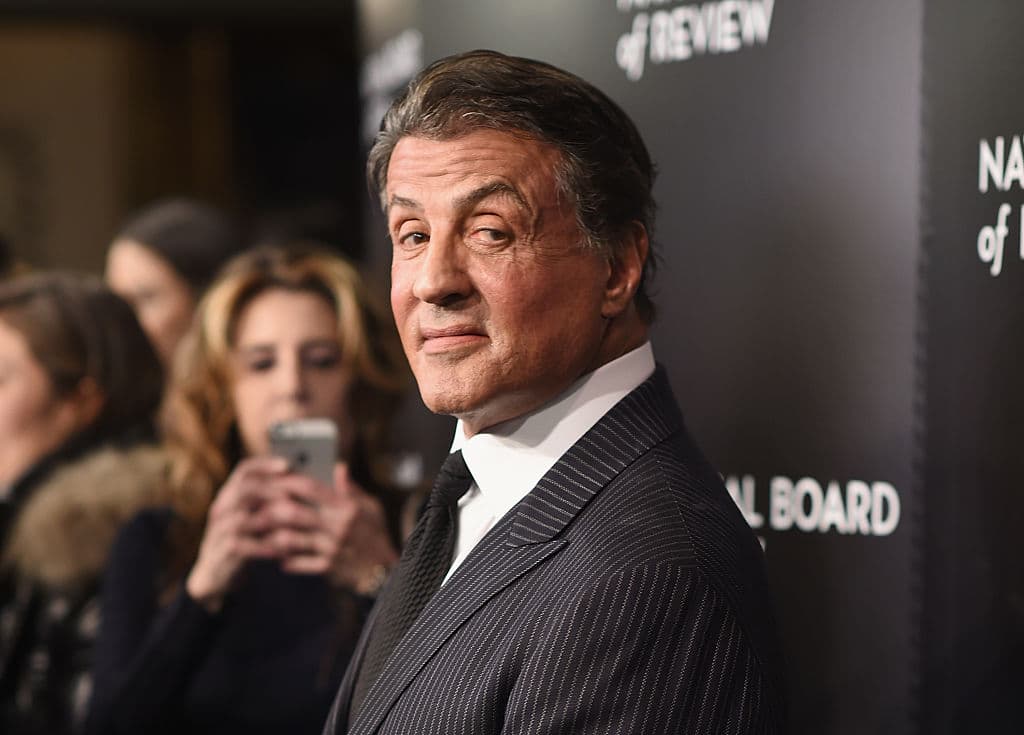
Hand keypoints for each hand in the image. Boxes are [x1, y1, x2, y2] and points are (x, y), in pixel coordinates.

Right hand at [185, 456, 291, 611]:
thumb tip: (306, 482)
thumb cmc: (246, 540)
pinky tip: (284, 548)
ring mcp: (220, 531)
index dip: (265, 465)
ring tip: (294, 519)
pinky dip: (264, 546)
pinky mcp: (223, 552)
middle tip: (294, 494)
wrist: (217, 574)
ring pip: (243, 518)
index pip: (244, 470)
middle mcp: (222, 509)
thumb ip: (271, 501)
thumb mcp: (254, 516)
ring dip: (270, 518)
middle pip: (243, 489)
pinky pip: (243, 546)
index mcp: (230, 495)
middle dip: (271, 489)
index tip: (288, 465)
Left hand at [263, 463, 398, 592]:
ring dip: (274, 535)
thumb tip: (338, 468)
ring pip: (291, 540)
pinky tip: (279, 557)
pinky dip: (287, 560)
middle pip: (295, 513)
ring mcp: (331, 548)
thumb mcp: (372, 508)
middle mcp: (337, 526)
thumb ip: (352, 489)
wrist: (386, 570)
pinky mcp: (328, 567)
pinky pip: (299, 563)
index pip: (311, 488)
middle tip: (259, 505)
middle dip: (273, 508)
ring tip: (263, 531)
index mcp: (347, 508)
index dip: (289, 481)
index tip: (275, 478)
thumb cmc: (377, 535)